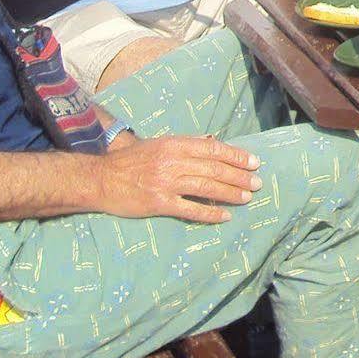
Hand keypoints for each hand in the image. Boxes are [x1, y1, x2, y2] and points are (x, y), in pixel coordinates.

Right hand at [93, 135, 260, 223]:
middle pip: (215, 169)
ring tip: (247, 198)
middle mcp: (173, 162)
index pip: (214, 149)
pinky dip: (210, 213)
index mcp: (175, 144)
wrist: (101, 179)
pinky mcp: (159, 203)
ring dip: (230, 193)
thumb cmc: (131, 161)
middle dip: (240, 176)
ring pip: (207, 188)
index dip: (236, 156)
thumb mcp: (159, 143)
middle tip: (258, 183)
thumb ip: (186, 144)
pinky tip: (224, 216)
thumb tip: (212, 141)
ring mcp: (166, 183)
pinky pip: (190, 209)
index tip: (254, 162)